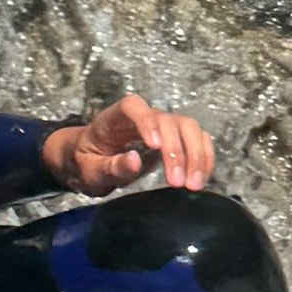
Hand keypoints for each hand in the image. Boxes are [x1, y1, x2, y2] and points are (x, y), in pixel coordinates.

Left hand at [43, 91, 215, 195]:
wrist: (92, 162)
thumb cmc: (87, 164)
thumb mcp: (90, 172)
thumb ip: (110, 167)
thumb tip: (134, 160)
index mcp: (114, 118)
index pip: (133, 107)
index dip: (146, 121)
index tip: (154, 146)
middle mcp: (143, 117)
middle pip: (168, 121)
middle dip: (177, 151)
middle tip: (177, 183)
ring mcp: (162, 125)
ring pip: (188, 128)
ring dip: (196, 155)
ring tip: (193, 185)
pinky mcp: (176, 138)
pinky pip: (198, 140)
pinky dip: (204, 157)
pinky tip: (200, 178)